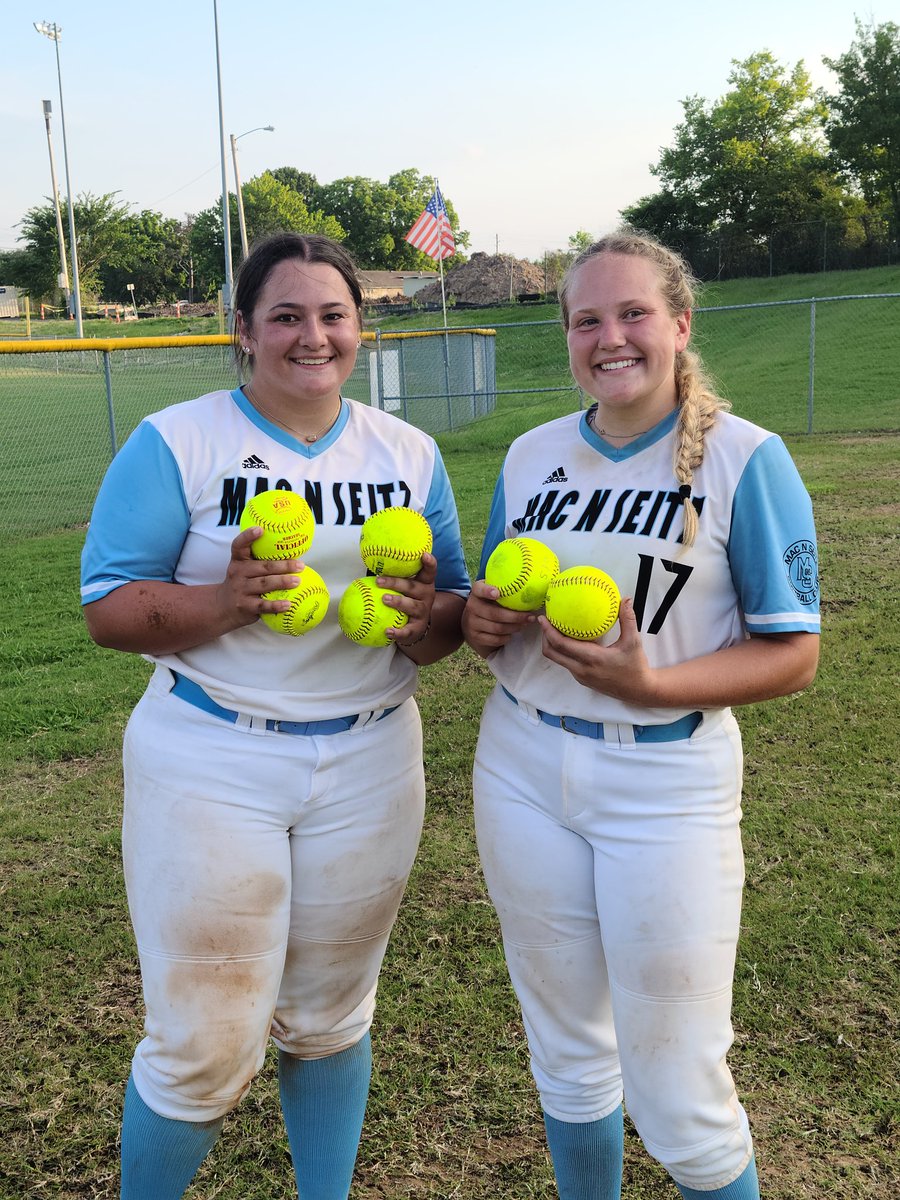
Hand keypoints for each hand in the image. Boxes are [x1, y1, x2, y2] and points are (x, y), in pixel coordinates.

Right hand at [216, 525, 304, 627]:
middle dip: (283, 565)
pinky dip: (276, 605)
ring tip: (297, 581)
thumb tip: (293, 550)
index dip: (248, 536)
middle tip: (300, 565)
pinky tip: (288, 604)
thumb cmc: (241, 583)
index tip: (260, 529)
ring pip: (264, 584)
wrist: (222, 607)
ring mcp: (241, 590)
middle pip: (262, 567)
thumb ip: (260, 559)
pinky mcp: (245, 606)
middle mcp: (238, 573)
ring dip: (282, 582)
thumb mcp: (243, 569)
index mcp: (238, 561)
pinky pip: (263, 605)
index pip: (239, 546)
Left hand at [378, 552, 437, 644]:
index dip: (429, 563)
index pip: (429, 571)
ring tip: (384, 599)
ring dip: (398, 602)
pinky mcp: (417, 628)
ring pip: (412, 606)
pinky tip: (387, 631)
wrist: (416, 626)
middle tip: (379, 581)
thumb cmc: (408, 599)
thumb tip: (372, 558)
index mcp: (424, 583)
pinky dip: (398, 632)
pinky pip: (407, 630)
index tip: (423, 555)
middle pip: (412, 587)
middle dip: (396, 583)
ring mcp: (423, 612)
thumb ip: (396, 575)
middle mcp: (426, 596)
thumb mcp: (407, 587)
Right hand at [462, 579, 535, 657]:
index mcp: (476, 592)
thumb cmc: (491, 603)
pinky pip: (494, 639)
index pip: (479, 589)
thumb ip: (506, 589)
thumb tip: (531, 588)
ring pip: (497, 628)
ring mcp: (472, 623)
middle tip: (530, 617)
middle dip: (515, 616)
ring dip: (514, 627)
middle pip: (494, 613)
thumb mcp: (494, 593)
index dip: (487, 591)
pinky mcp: (476, 637)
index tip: (497, 593)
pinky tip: (512, 634)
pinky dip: (506, 637)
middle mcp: (472, 606)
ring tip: (524, 624)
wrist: (475, 621)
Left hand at [537, 597, 654, 702]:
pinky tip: (569, 639)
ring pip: (558, 659)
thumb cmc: (635, 666)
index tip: (543, 618)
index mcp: (592, 658)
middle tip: (545, 621)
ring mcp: (580, 676)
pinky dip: (562, 651)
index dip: (548, 631)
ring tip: (554, 628)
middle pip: (552, 653)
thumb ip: (628, 619)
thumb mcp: (634, 642)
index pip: (562, 645)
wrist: (638, 690)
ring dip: (552, 644)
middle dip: (544, 636)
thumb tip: (625, 600)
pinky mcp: (582, 679)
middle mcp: (581, 669)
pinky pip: (566, 662)